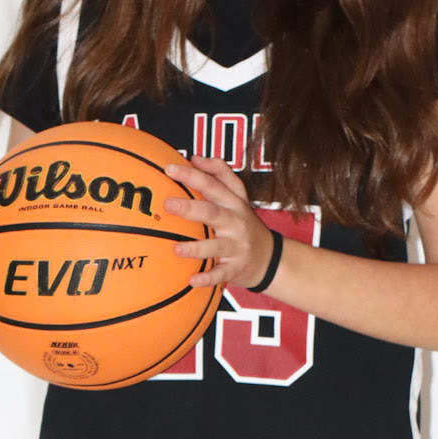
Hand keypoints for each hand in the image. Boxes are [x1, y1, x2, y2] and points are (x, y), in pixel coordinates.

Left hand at [164, 157, 275, 288]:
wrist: (270, 258)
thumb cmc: (244, 224)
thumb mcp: (238, 198)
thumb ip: (219, 175)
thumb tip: (194, 157)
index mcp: (234, 203)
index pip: (213, 184)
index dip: (193, 175)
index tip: (169, 168)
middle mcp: (236, 222)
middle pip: (213, 212)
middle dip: (190, 208)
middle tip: (168, 204)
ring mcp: (237, 246)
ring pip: (216, 245)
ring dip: (196, 247)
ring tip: (177, 248)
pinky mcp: (236, 268)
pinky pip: (221, 274)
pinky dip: (207, 278)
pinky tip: (192, 280)